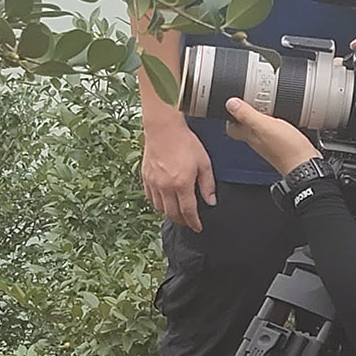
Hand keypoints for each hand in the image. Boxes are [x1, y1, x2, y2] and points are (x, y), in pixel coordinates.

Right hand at [139, 115, 216, 229]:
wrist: (163, 128)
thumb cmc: (185, 142)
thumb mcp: (204, 162)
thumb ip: (207, 184)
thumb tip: (210, 202)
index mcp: (182, 184)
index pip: (188, 212)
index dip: (194, 222)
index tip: (198, 227)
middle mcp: (165, 187)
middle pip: (173, 214)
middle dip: (182, 221)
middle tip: (189, 221)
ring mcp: (153, 183)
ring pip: (160, 208)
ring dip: (169, 213)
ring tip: (177, 211)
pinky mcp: (145, 177)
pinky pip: (150, 198)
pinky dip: (158, 203)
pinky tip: (164, 200)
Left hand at [223, 97, 319, 176]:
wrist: (306, 165)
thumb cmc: (288, 150)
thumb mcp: (265, 126)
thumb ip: (247, 115)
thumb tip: (230, 104)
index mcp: (250, 136)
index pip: (232, 128)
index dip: (231, 116)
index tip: (234, 104)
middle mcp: (258, 141)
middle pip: (246, 127)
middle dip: (246, 114)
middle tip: (250, 101)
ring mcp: (270, 144)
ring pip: (260, 129)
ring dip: (261, 117)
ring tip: (265, 106)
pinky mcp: (282, 144)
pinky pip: (273, 131)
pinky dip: (274, 123)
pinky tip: (280, 118)